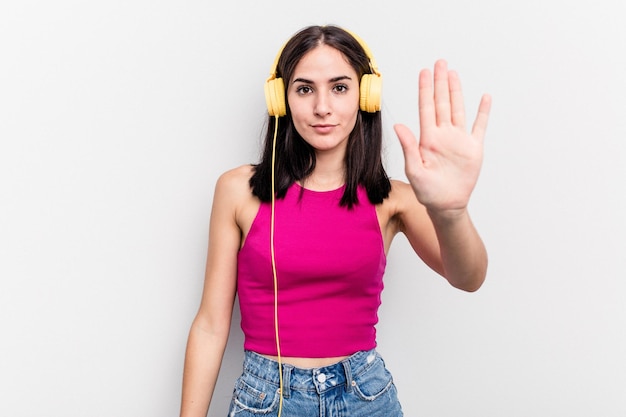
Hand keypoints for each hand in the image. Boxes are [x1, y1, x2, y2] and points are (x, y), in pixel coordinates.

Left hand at [394, 59, 490, 214]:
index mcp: (428, 138)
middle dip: (440, 82)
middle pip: (442, 102)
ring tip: (453, 73)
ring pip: (458, 109)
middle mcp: (443, 134)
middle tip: (439, 62)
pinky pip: (479, 126)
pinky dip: (483, 112)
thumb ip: (408, 147)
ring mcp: (459, 139)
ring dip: (456, 91)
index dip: (425, 89)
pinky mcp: (473, 148)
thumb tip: (398, 126)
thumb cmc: (427, 191)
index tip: (424, 72)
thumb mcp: (414, 170)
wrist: (446, 205)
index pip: (426, 108)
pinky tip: (484, 97)